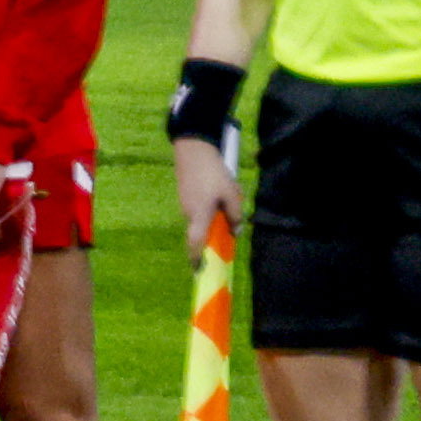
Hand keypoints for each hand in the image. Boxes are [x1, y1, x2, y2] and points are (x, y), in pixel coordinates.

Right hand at [169, 135, 232, 255]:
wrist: (193, 149)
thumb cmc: (213, 173)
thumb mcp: (231, 193)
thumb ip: (235, 214)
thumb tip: (235, 230)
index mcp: (200, 215)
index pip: (195, 242)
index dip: (196, 258)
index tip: (199, 270)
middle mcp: (188, 213)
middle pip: (200, 232)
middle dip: (213, 235)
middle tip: (228, 229)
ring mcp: (185, 203)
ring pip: (200, 219)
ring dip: (213, 218)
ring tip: (228, 198)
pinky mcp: (185, 195)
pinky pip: (198, 209)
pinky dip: (208, 208)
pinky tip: (219, 191)